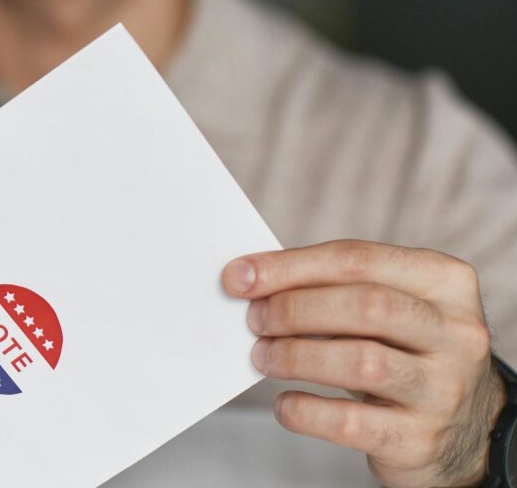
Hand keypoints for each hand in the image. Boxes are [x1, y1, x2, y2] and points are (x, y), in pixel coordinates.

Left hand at [222, 240, 504, 487]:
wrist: (461, 430)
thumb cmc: (404, 353)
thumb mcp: (389, 310)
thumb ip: (335, 288)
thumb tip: (252, 282)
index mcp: (445, 282)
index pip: (358, 260)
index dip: (290, 267)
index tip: (239, 277)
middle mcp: (457, 333)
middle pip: (364, 305)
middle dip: (294, 309)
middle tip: (253, 320)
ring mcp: (445, 389)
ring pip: (361, 362)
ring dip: (296, 355)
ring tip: (263, 356)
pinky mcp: (421, 440)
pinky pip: (351, 422)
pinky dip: (305, 411)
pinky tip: (286, 404)